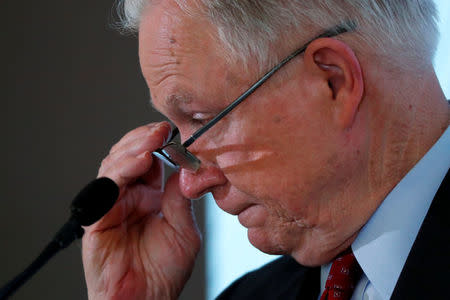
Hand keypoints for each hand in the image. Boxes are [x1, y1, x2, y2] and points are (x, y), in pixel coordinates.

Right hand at [82, 122, 200, 299]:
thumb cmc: (163, 272)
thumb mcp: (184, 230)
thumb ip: (181, 199)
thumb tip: (189, 168)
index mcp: (148, 196)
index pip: (150, 160)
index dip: (159, 144)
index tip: (174, 132)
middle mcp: (128, 197)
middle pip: (129, 156)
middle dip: (145, 139)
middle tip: (162, 130)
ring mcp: (111, 205)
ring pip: (114, 166)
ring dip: (133, 149)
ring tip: (152, 140)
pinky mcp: (96, 218)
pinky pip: (105, 188)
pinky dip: (120, 171)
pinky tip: (138, 161)